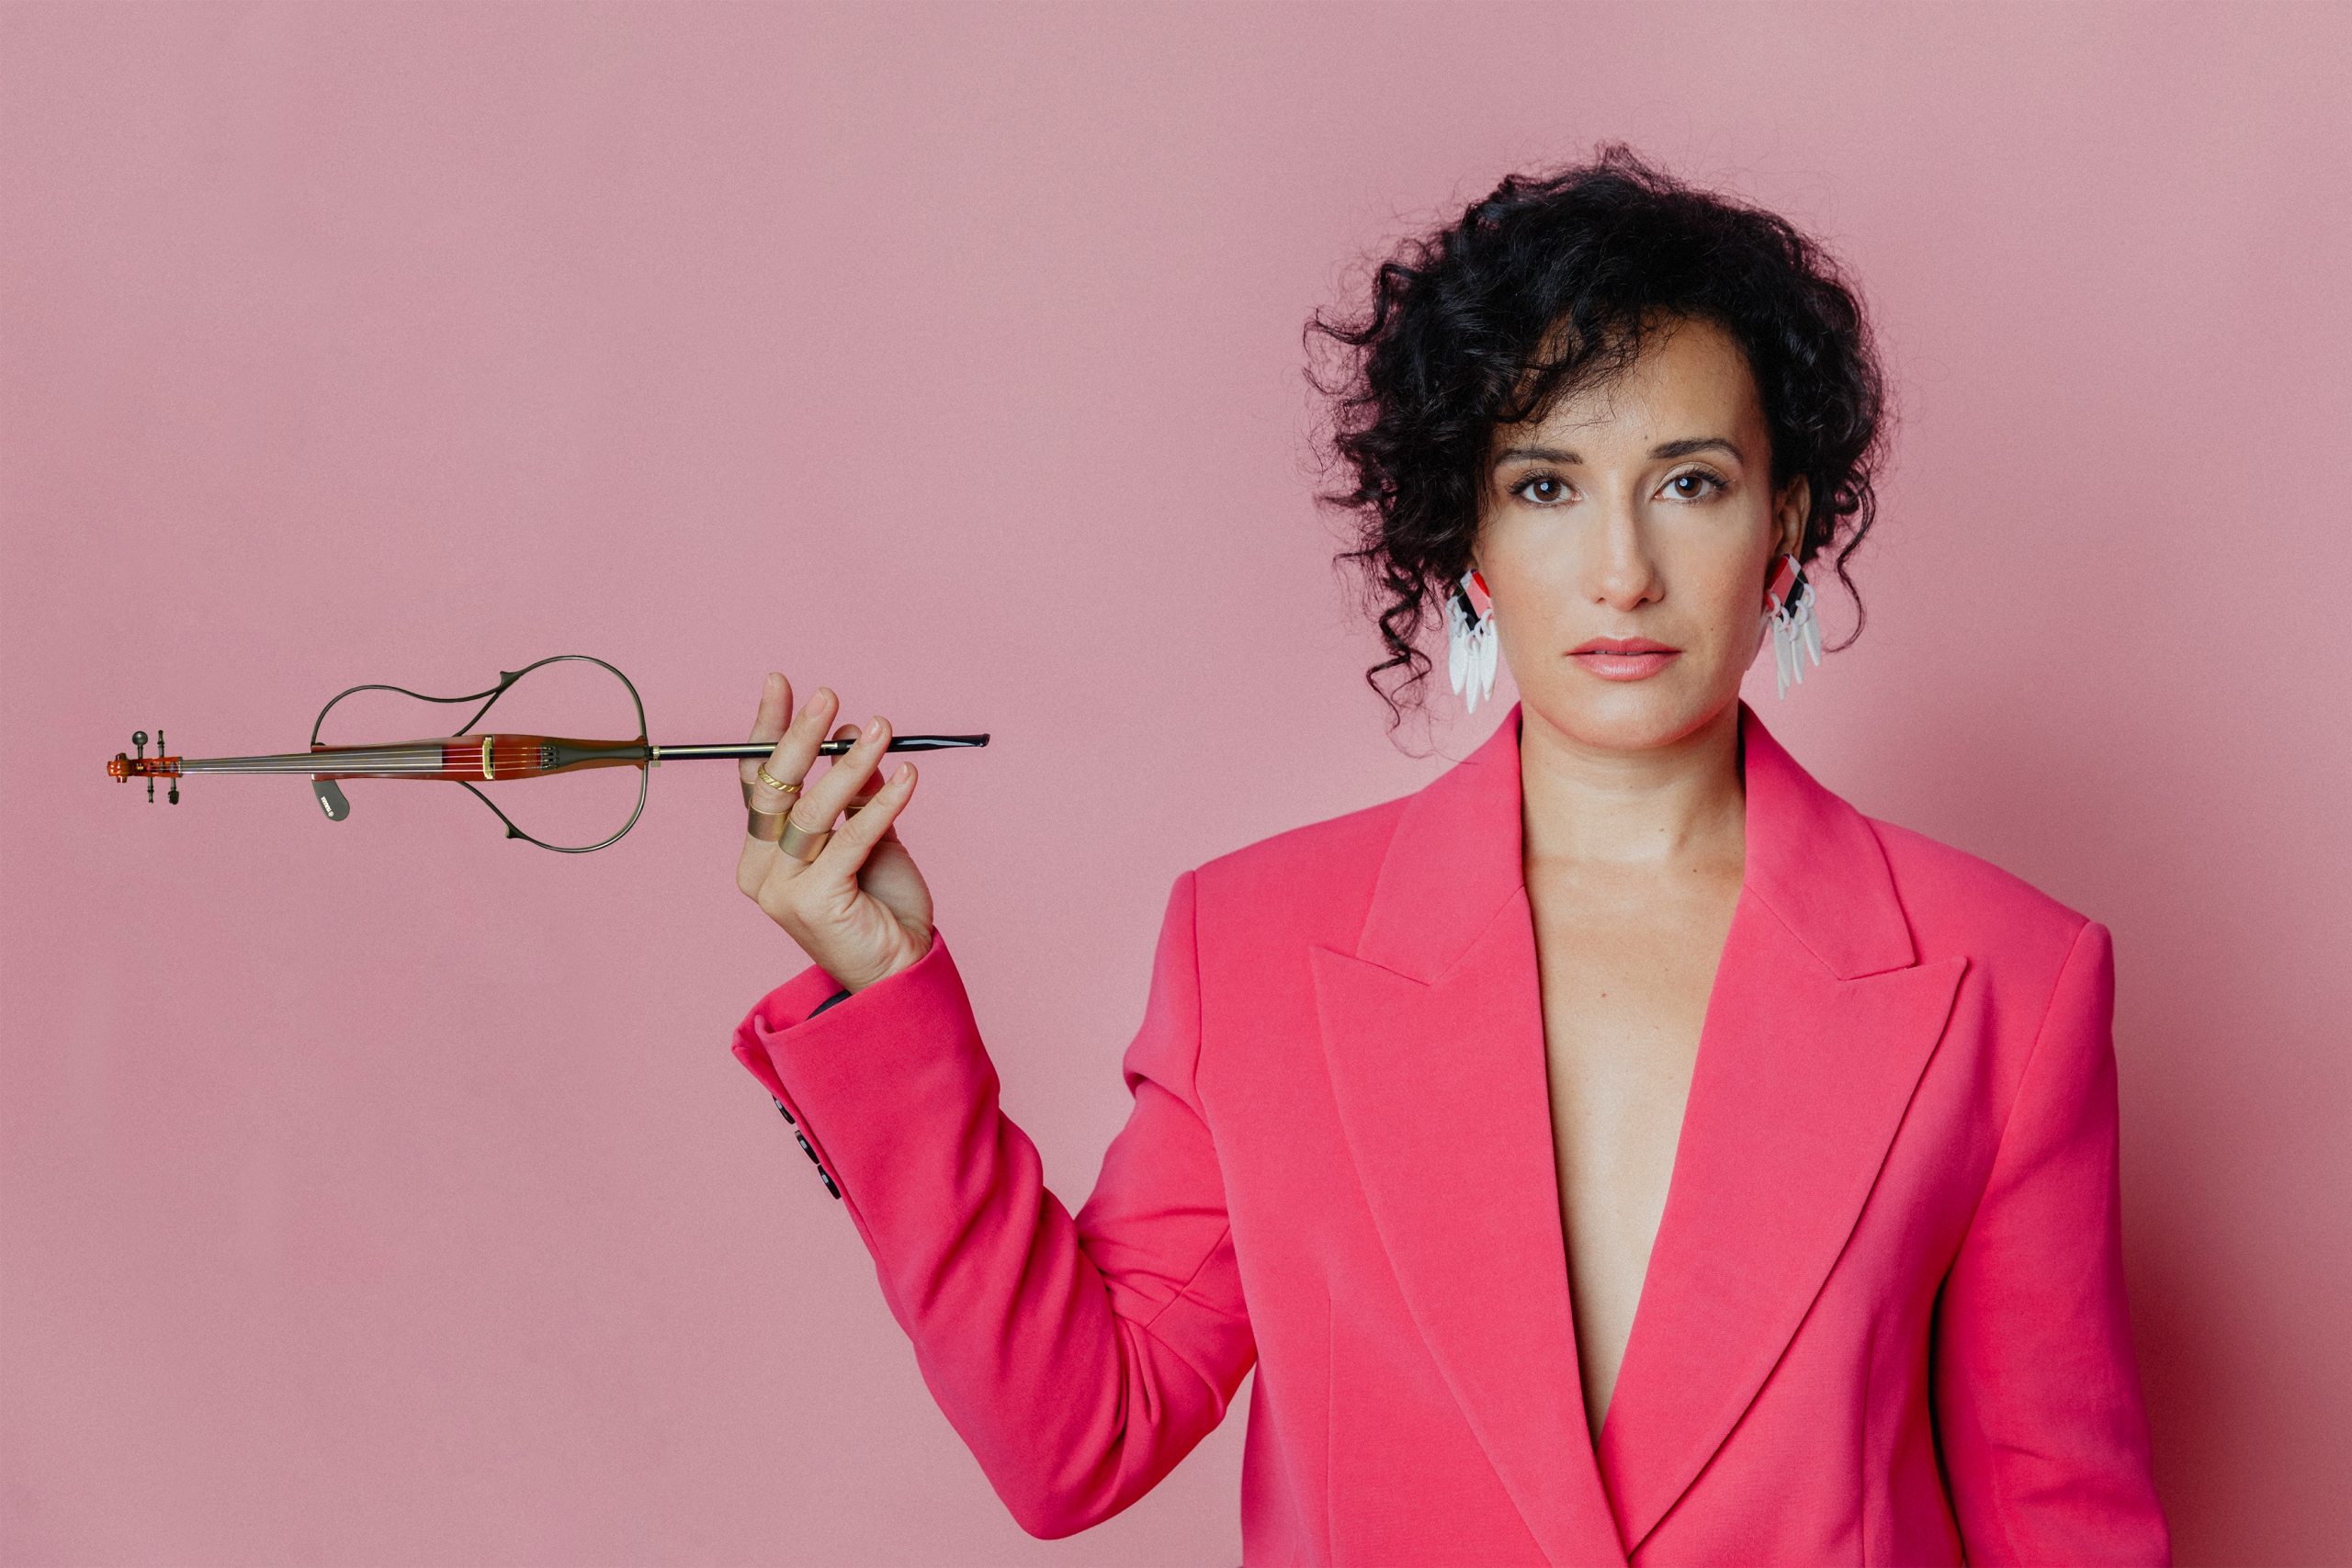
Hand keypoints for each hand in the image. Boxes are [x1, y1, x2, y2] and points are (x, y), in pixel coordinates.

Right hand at [735, 674, 932, 992]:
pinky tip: (908, 776)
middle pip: (773, 789)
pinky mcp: (814, 902)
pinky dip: (882, 802)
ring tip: (883, 730)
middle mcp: (760, 871)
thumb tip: (854, 735)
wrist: (899, 970)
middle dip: (800, 736)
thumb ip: (855, 792)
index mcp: (761, 853)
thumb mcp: (867, 837)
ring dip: (851, 764)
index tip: (782, 683)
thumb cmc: (879, 905)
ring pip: (812, 811)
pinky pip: (850, 837)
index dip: (767, 729)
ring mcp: (781, 890)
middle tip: (829, 698)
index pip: (755, 780)